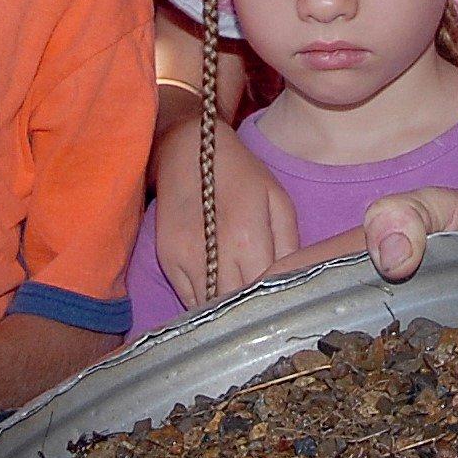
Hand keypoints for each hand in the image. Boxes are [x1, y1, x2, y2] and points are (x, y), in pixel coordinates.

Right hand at [155, 104, 297, 307]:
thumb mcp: (278, 200)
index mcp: (249, 237)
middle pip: (236, 302)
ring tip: (238, 298)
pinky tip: (216, 287)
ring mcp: (186, 259)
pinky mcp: (168, 260)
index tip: (278, 299)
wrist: (187, 150)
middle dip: (249, 306)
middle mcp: (215, 253)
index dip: (272, 298)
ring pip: (211, 306)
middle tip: (260, 303)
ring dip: (226, 306)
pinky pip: (189, 299)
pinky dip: (204, 300)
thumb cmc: (240, 174)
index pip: (263, 291)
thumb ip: (289, 244)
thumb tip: (290, 281)